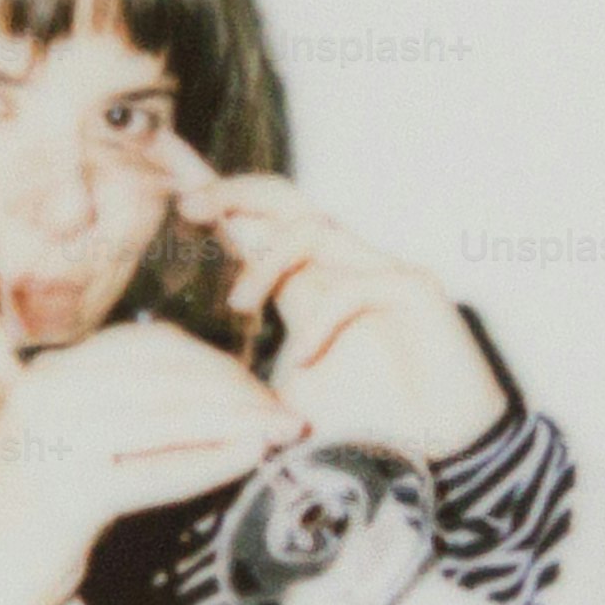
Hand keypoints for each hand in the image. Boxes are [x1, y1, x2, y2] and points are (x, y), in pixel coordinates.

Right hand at [0, 319, 308, 604]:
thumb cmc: (38, 514)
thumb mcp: (81, 444)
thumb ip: (134, 413)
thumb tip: (232, 401)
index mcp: (52, 374)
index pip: (151, 347)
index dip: (217, 363)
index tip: (263, 389)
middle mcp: (48, 394)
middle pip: (166, 376)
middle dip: (238, 392)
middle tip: (289, 414)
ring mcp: (53, 440)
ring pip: (167, 417)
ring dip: (237, 423)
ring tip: (281, 435)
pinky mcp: (65, 492)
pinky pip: (155, 470)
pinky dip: (209, 463)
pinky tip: (249, 461)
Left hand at [140, 133, 508, 462]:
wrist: (443, 449)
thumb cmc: (370, 420)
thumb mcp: (284, 405)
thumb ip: (243, 387)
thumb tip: (186, 390)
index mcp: (305, 283)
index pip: (250, 222)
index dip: (209, 189)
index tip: (160, 156)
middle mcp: (338, 265)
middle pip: (280, 198)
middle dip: (231, 191)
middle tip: (189, 206)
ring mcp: (377, 271)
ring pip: (312, 227)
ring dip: (268, 261)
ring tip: (239, 305)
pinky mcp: (413, 291)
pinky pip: (355, 286)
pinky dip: (324, 318)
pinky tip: (307, 357)